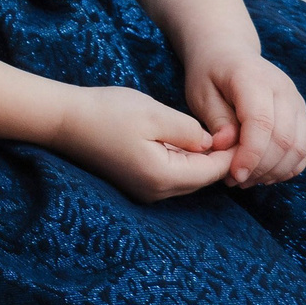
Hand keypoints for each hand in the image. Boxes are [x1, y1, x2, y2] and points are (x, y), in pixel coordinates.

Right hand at [49, 84, 235, 201]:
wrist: (62, 119)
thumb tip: (212, 143)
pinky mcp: (135, 184)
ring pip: (187, 178)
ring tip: (208, 133)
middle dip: (218, 157)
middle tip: (230, 130)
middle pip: (203, 178)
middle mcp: (156, 192)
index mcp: (164, 177)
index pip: (214, 171)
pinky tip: (178, 140)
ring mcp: (144, 191)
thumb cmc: (106, 112)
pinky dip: (181, 161)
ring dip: (199, 159)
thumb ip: (191, 131)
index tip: (244, 129)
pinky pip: (170, 175)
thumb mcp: (155, 113)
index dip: (232, 151)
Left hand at [183, 50, 305, 186]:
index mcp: (254, 78)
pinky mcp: (303, 114)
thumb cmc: (210, 73)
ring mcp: (298, 102)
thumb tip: (227, 146)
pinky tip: (265, 174)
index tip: (234, 174)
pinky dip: (289, 166)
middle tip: (235, 181)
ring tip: (247, 180)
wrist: (229, 52)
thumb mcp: (200, 92)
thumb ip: (216, 118)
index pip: (262, 123)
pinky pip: (305, 147)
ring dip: (275, 171)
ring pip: (299, 147)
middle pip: (284, 139)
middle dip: (261, 168)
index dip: (250, 154)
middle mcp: (284, 89)